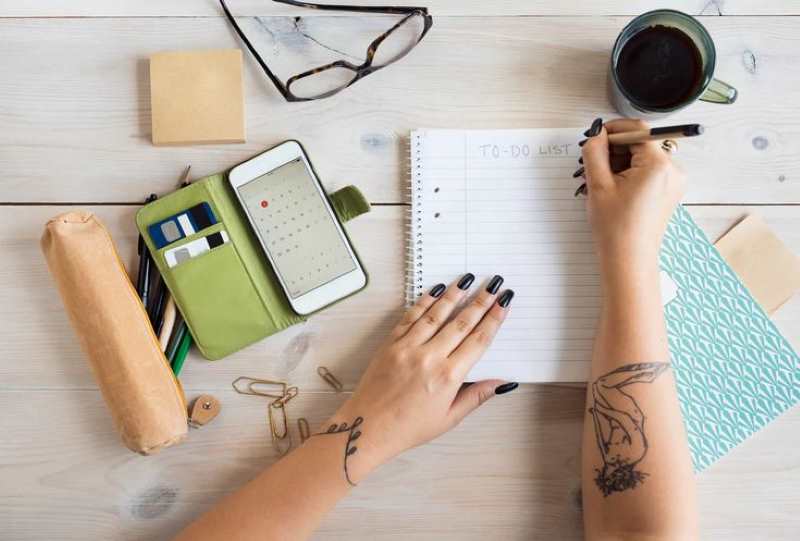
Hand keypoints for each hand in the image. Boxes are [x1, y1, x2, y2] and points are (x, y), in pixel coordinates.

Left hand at [325, 274, 516, 482]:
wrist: (367, 428)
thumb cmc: (408, 427)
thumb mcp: (449, 418)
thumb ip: (476, 396)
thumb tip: (503, 383)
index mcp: (448, 377)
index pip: (478, 340)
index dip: (494, 319)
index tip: (504, 303)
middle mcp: (430, 357)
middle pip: (461, 323)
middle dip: (481, 301)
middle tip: (494, 284)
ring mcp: (408, 348)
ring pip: (436, 315)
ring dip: (454, 295)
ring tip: (467, 280)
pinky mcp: (391, 344)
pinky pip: (411, 317)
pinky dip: (424, 302)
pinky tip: (436, 291)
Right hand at [580, 118, 685, 271]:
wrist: (628, 259)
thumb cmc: (615, 228)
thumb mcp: (598, 185)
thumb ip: (594, 152)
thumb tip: (596, 134)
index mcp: (658, 165)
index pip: (638, 130)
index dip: (614, 130)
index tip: (596, 136)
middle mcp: (673, 169)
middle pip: (641, 142)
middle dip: (615, 149)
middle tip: (594, 166)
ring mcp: (673, 181)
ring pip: (643, 157)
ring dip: (621, 162)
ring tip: (603, 183)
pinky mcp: (668, 190)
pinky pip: (648, 170)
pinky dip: (630, 173)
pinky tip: (615, 189)